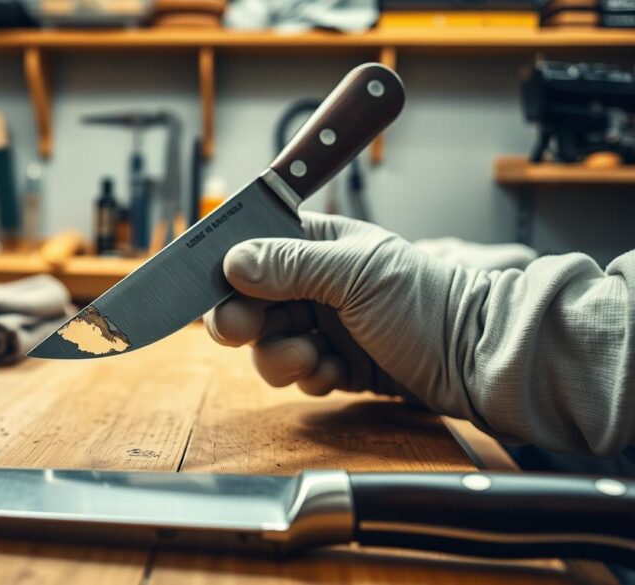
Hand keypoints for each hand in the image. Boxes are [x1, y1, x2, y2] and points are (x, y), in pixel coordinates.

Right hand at [205, 212, 459, 412]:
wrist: (478, 360)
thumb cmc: (428, 302)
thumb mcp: (355, 273)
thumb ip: (290, 265)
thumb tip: (233, 260)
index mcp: (320, 245)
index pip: (255, 252)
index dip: (229, 275)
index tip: (216, 296)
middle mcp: (318, 284)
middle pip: (253, 304)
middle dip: (249, 323)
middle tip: (245, 333)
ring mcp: (329, 326)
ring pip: (272, 345)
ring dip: (281, 357)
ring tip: (311, 360)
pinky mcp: (341, 365)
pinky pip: (302, 374)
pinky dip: (312, 377)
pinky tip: (337, 374)